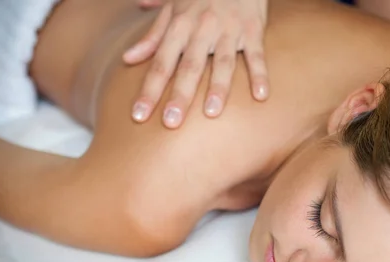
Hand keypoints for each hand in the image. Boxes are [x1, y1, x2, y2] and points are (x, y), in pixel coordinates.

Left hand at [124, 0, 269, 128]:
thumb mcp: (172, 8)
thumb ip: (152, 36)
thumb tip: (128, 58)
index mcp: (180, 26)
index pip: (160, 63)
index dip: (149, 90)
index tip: (138, 116)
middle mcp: (202, 29)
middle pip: (189, 67)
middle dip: (179, 95)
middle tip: (170, 123)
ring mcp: (229, 30)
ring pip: (223, 62)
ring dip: (218, 87)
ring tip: (212, 113)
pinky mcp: (253, 29)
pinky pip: (257, 54)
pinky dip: (260, 74)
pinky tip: (260, 95)